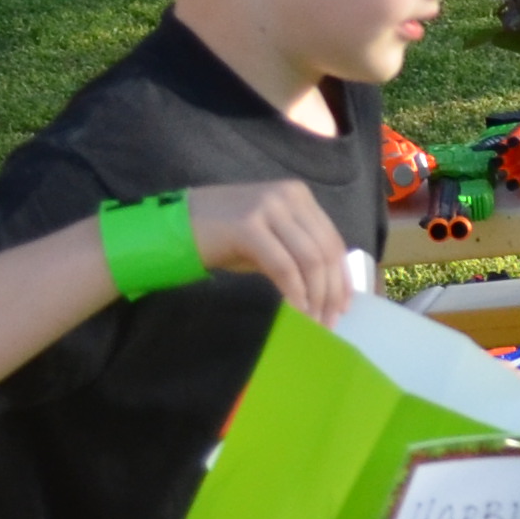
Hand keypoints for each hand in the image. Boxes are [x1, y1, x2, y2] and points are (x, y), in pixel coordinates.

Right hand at [186, 179, 356, 321]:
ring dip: (315, 296)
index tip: (343, 307)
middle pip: (325, 251)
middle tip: (329, 322)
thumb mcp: (271, 239)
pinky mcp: (248, 225)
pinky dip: (294, 291)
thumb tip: (329, 289)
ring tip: (314, 322)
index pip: (332, 240)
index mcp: (299, 196)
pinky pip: (284, 265)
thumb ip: (299, 253)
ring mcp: (269, 207)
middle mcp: (289, 196)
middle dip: (331, 292)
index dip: (342, 277)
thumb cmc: (225, 236)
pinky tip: (296, 310)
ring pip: (309, 259)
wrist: (177, 225)